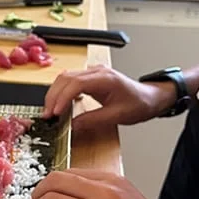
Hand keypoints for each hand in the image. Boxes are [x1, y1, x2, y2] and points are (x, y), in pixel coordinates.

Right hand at [42, 65, 175, 132]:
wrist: (151, 97)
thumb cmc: (139, 104)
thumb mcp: (117, 116)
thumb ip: (93, 120)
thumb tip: (72, 126)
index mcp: (105, 78)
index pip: (76, 83)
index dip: (62, 98)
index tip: (54, 112)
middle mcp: (97, 72)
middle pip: (66, 78)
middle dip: (53, 96)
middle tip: (47, 114)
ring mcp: (93, 72)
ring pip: (65, 77)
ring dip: (55, 93)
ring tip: (50, 111)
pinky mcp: (91, 77)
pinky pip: (71, 80)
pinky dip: (61, 91)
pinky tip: (60, 104)